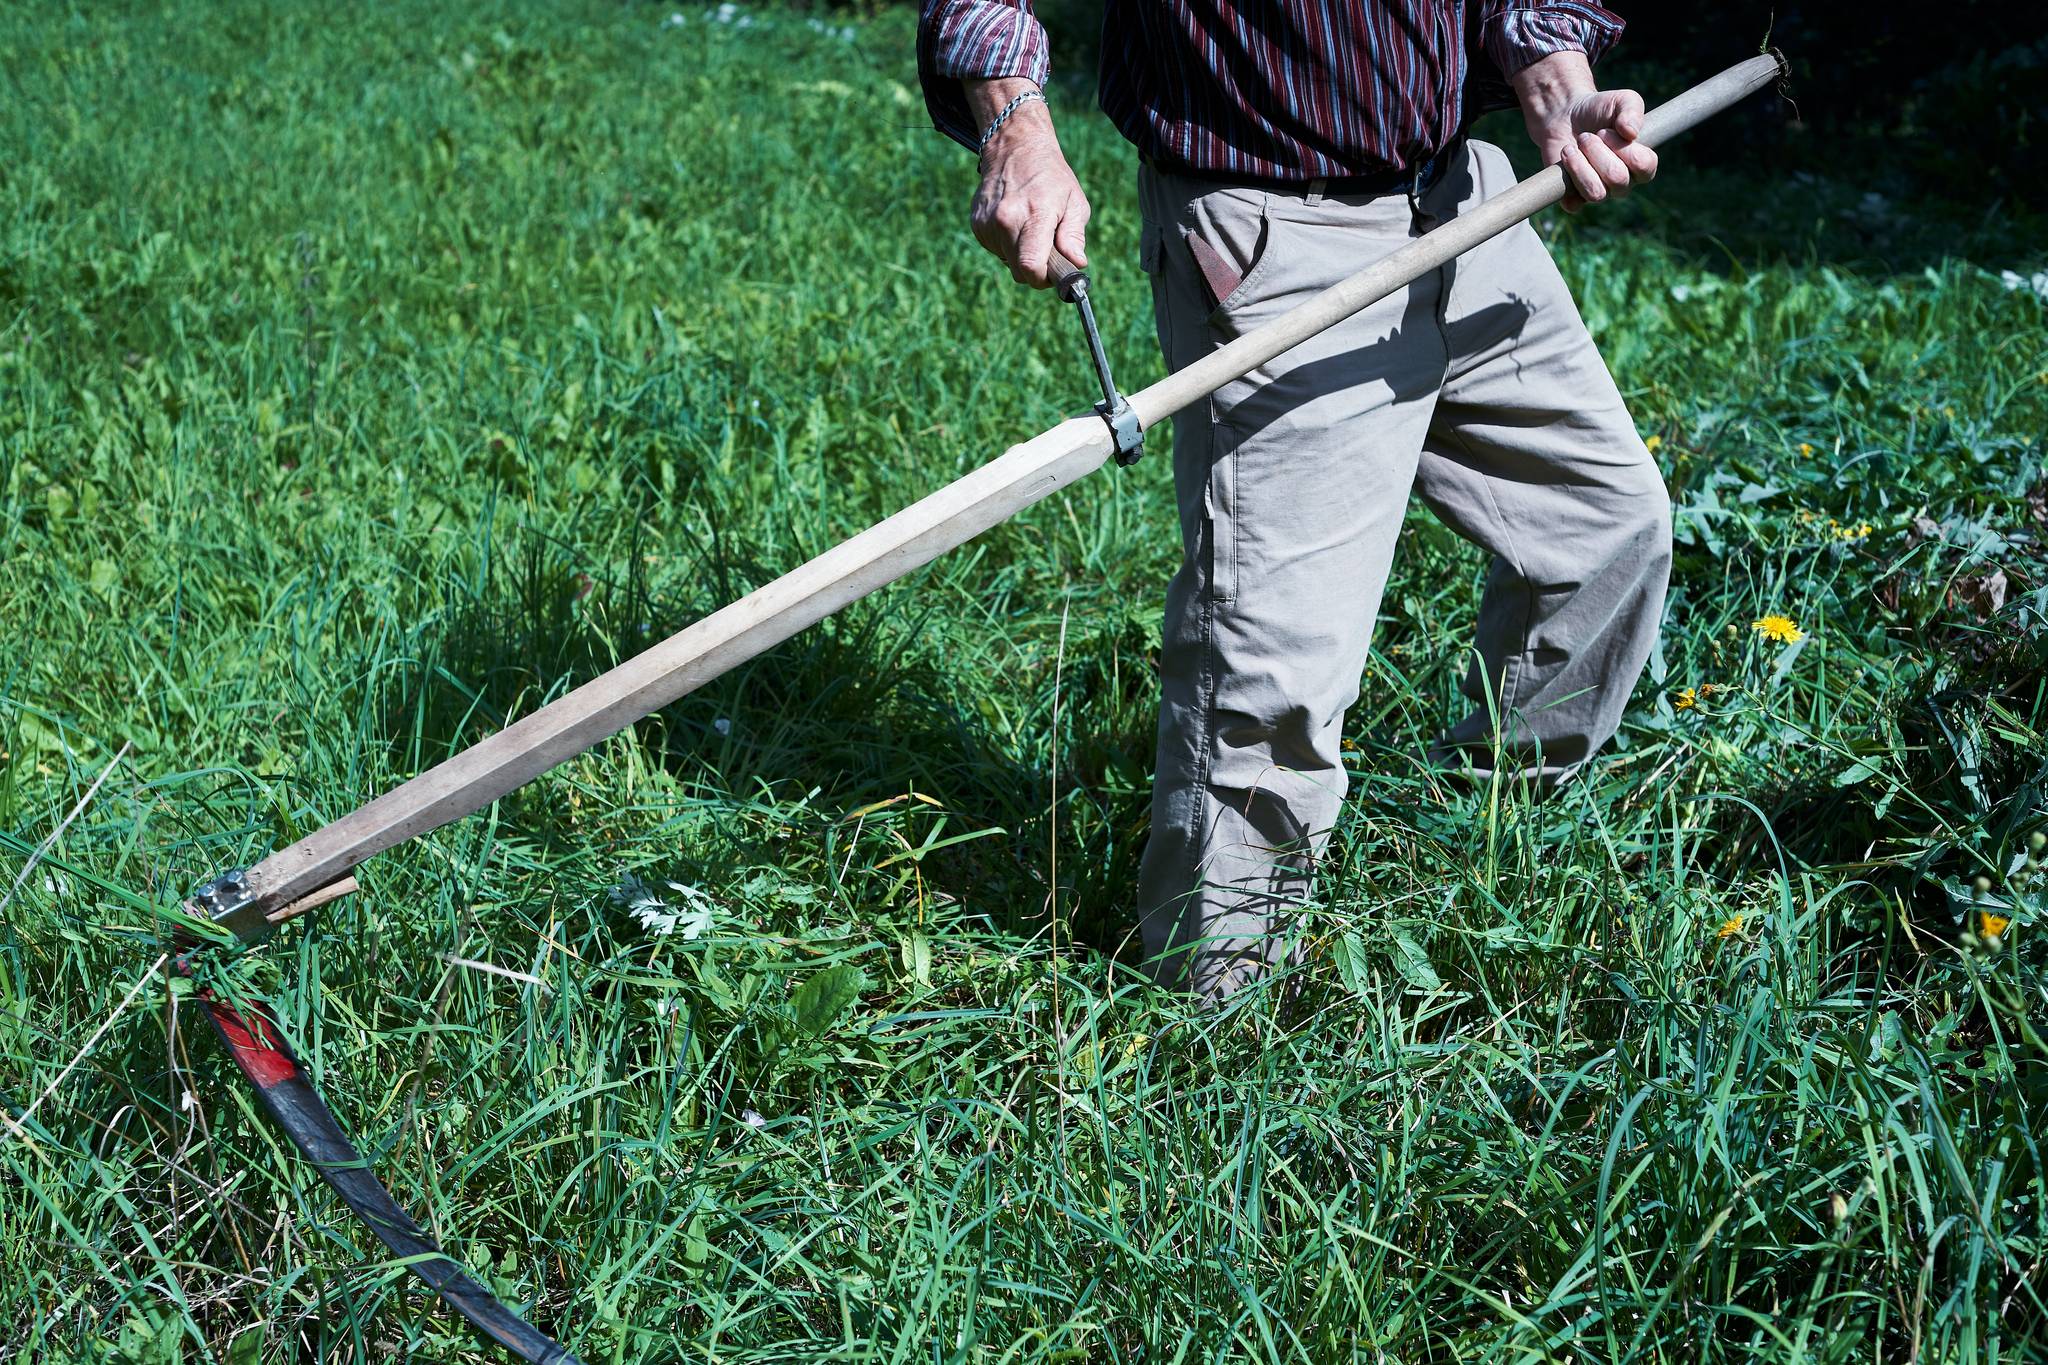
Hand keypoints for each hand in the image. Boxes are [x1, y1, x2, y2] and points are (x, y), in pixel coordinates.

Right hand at [965, 78, 1090, 286]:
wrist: (1015, 148)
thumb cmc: (1051, 177)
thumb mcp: (1074, 202)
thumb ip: (1074, 236)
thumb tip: (1076, 264)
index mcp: (1033, 214)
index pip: (1030, 267)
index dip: (1043, 279)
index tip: (1053, 272)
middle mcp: (1005, 220)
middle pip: (1019, 272)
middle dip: (1036, 269)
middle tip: (1047, 249)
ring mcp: (987, 223)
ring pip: (1007, 262)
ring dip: (1021, 255)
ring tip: (1030, 228)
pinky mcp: (977, 225)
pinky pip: (996, 251)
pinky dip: (1007, 245)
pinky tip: (1014, 223)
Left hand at [1510, 51, 1656, 212]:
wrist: (1565, 115)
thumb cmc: (1600, 109)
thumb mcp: (1622, 100)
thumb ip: (1633, 110)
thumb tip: (1631, 134)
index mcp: (1641, 164)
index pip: (1645, 167)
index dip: (1625, 148)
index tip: (1606, 130)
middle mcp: (1623, 183)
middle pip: (1617, 178)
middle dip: (1597, 151)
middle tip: (1586, 137)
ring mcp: (1599, 192)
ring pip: (1596, 193)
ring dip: (1580, 165)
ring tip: (1573, 147)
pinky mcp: (1573, 198)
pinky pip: (1574, 204)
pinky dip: (1568, 178)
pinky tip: (1565, 159)